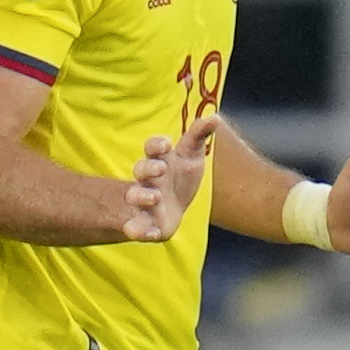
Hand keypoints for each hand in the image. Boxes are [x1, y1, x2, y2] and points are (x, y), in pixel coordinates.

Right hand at [119, 112, 218, 241]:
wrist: (173, 207)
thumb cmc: (181, 176)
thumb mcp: (191, 155)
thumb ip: (199, 135)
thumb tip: (214, 116)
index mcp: (159, 160)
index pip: (152, 147)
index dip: (156, 144)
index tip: (165, 144)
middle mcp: (148, 180)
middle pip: (141, 170)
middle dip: (148, 168)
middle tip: (160, 169)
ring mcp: (144, 201)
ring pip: (135, 196)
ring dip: (142, 196)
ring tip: (154, 198)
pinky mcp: (146, 223)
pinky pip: (137, 228)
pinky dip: (139, 231)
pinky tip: (150, 233)